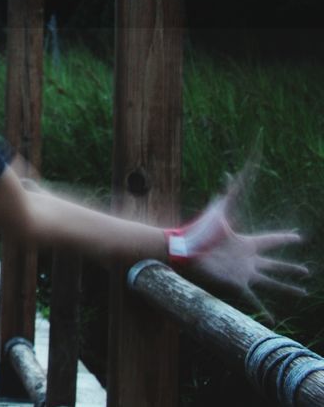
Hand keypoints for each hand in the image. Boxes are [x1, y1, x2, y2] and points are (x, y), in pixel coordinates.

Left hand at [171, 167, 308, 316]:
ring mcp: (244, 274)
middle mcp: (249, 260)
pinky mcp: (236, 285)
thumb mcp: (218, 210)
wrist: (184, 249)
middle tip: (307, 272)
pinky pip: (253, 299)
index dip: (284, 238)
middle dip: (291, 268)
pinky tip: (273, 320)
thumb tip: (231, 173)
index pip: (271, 240)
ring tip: (303, 293)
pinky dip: (263, 310)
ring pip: (272, 283)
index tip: (298, 237)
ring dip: (287, 288)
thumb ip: (226, 192)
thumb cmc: (199, 230)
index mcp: (246, 243)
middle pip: (276, 265)